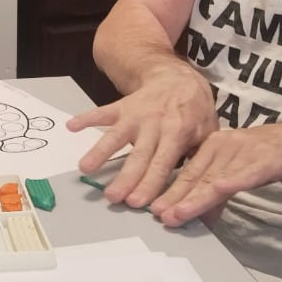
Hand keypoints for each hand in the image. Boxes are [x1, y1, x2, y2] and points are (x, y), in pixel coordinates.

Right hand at [67, 63, 216, 207]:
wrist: (177, 77)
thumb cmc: (194, 111)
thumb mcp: (208, 135)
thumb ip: (204, 165)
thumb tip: (209, 205)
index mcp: (177, 133)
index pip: (163, 164)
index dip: (151, 183)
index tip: (140, 203)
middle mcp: (154, 124)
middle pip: (138, 155)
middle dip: (125, 177)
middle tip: (113, 198)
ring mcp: (135, 114)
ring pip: (116, 135)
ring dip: (100, 151)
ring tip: (85, 168)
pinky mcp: (121, 106)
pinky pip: (102, 112)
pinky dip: (86, 118)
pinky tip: (71, 126)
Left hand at [150, 123, 281, 227]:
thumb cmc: (267, 158)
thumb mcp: (237, 173)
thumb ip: (219, 192)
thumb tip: (201, 217)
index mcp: (214, 147)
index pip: (188, 173)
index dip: (171, 192)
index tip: (155, 210)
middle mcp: (224, 147)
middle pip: (197, 176)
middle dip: (176, 197)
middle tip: (159, 215)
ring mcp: (245, 152)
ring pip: (216, 177)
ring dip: (196, 197)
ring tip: (179, 212)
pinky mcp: (267, 160)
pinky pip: (247, 172)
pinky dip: (233, 181)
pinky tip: (220, 189)